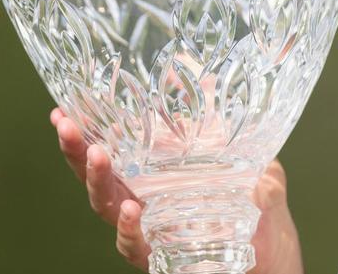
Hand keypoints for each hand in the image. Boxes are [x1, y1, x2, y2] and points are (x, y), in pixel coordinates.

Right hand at [51, 107, 303, 273]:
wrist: (275, 265)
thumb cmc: (258, 220)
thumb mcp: (253, 166)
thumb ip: (235, 131)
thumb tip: (217, 82)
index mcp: (156, 180)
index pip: (114, 152)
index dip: (85, 133)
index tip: (62, 110)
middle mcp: (145, 205)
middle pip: (98, 178)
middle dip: (77, 151)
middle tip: (67, 126)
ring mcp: (152, 231)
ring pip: (109, 208)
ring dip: (100, 181)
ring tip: (98, 154)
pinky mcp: (164, 257)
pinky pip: (137, 245)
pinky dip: (130, 228)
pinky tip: (131, 210)